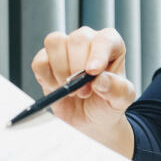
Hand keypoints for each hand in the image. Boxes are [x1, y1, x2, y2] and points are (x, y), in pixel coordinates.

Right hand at [30, 26, 136, 156]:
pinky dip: (46, 77)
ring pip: (55, 43)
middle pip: (77, 39)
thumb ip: (117, 89)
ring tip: (72, 90)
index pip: (104, 39)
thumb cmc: (108, 104)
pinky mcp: (46, 61)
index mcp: (111, 45)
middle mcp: (88, 41)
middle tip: (84, 91)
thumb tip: (100, 79)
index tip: (92, 72)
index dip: (97, 54)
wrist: (90, 120)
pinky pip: (40, 61)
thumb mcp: (121, 100)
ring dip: (61, 71)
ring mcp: (65, 48)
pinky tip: (57, 88)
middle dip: (78, 68)